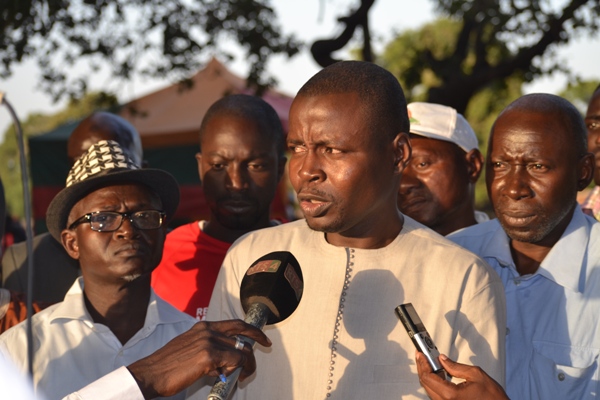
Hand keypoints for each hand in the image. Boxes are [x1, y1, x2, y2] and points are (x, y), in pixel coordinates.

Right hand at [127, 319, 270, 398]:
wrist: (151, 374)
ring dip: (244, 366)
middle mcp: (208, 331)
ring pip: (241, 351)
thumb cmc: (167, 365)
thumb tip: (226, 361)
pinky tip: (223, 376)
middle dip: (254, 347)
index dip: (252, 331)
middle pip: (242, 336)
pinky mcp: (209, 355)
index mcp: (203, 327)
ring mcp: (209, 342)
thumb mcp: (189, 347)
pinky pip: (235, 361)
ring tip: (240, 376)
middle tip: (260, 355)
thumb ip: (208, 348)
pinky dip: (235, 370)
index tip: (262, 338)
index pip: (235, 324)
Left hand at [415, 352, 508, 399]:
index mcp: (451, 395)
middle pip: (425, 384)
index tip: (420, 355)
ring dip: (427, 376)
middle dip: (422, 368)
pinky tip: (437, 374)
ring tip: (428, 363)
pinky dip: (434, 383)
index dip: (422, 364)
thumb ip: (456, 366)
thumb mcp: (476, 375)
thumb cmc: (492, 397)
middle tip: (421, 356)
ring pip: (429, 390)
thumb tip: (442, 359)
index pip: (428, 377)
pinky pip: (436, 395)